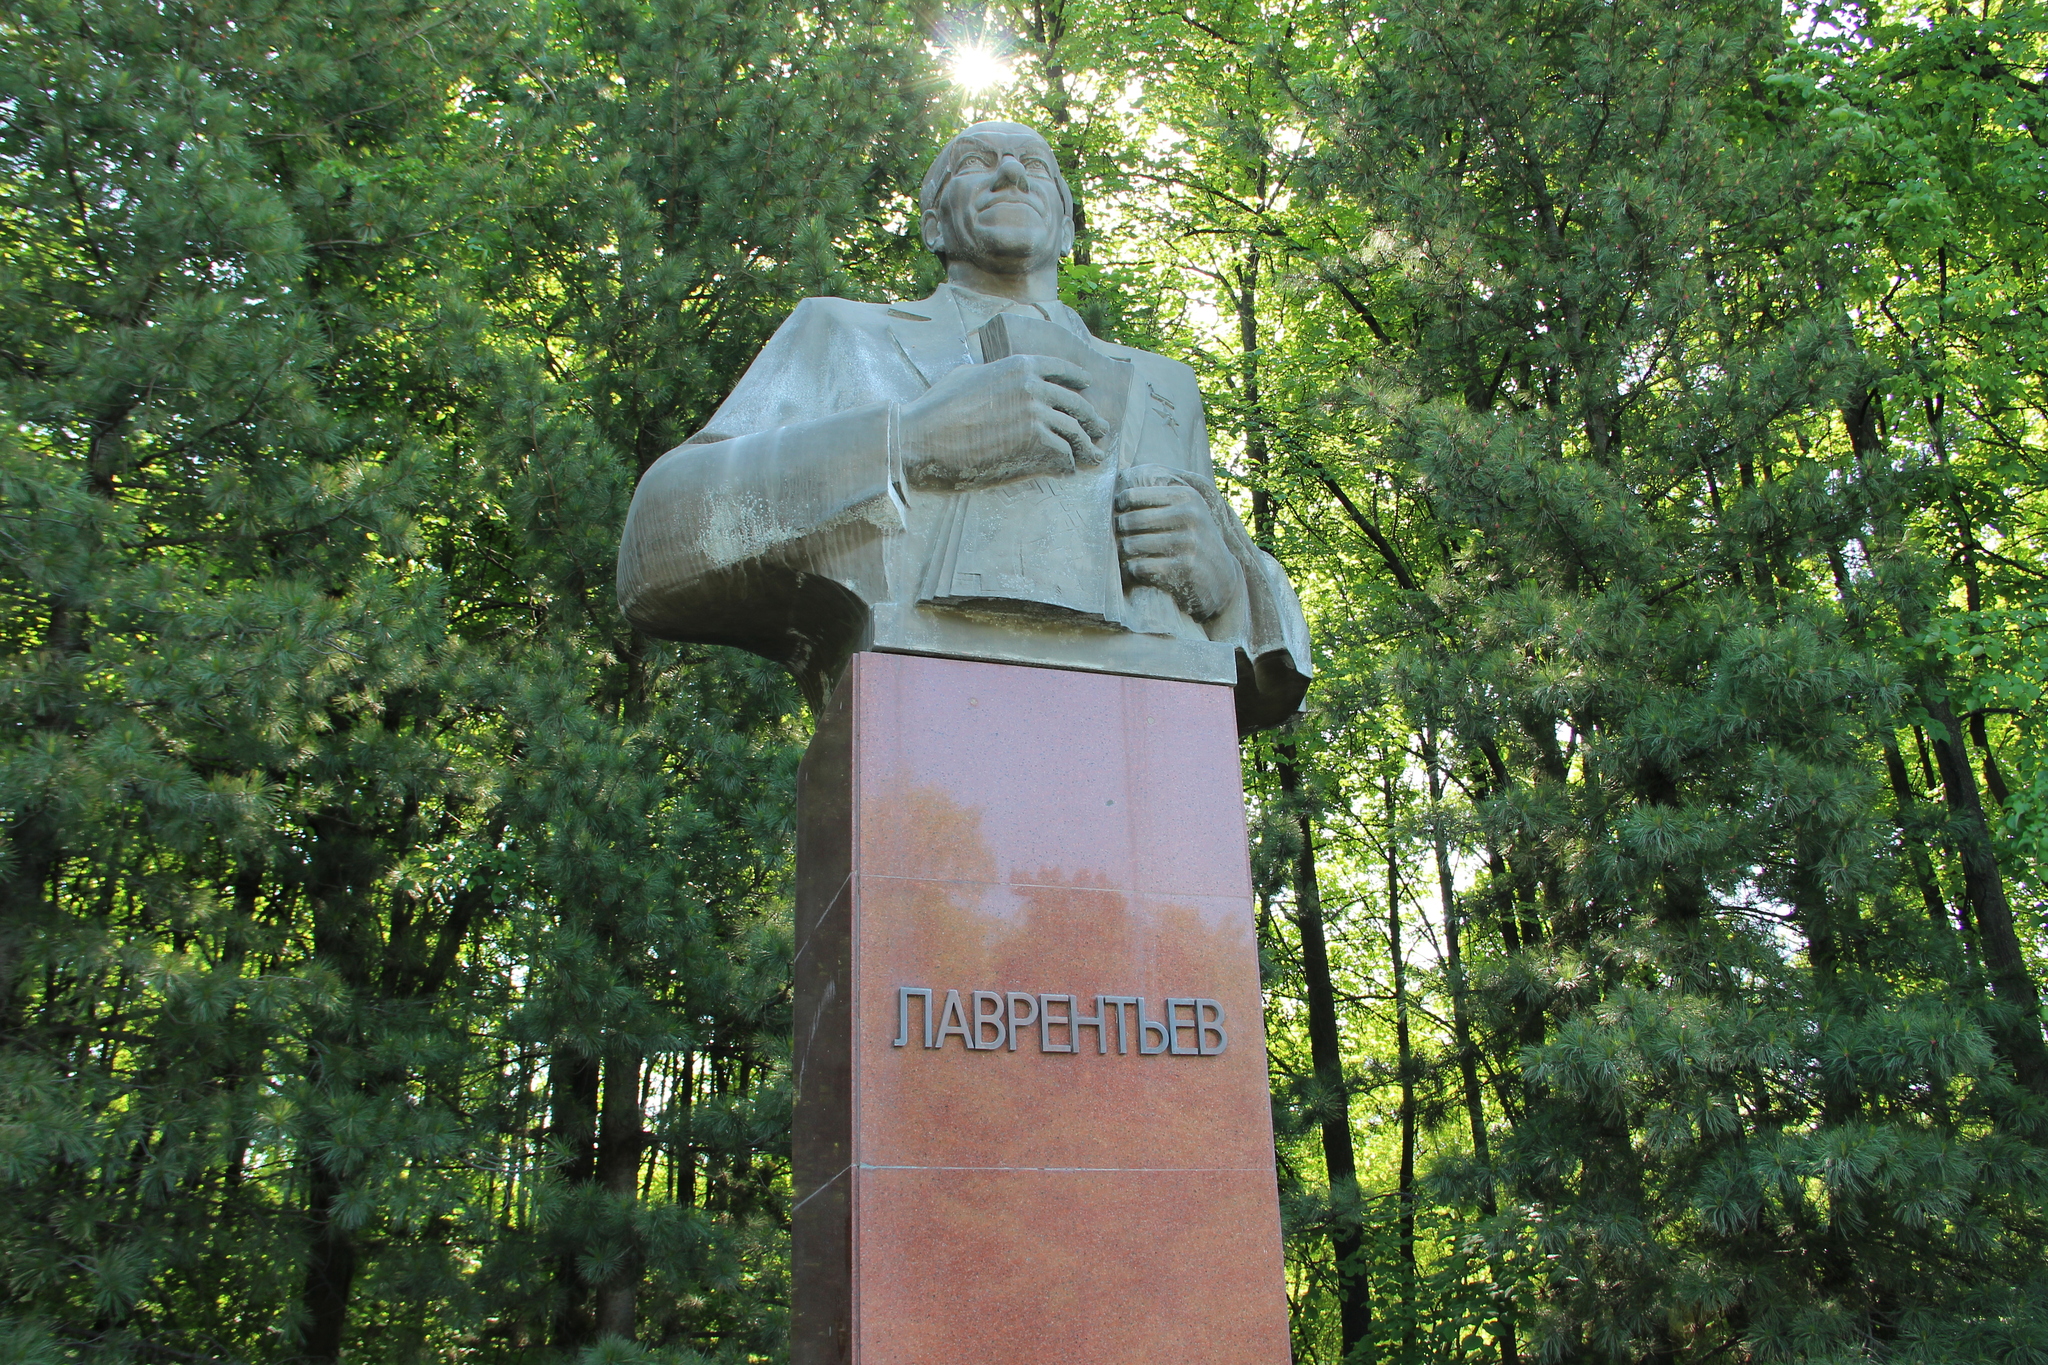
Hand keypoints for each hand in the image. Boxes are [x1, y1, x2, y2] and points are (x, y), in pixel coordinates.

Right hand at [899, 354, 1107, 488]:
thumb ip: (994, 375)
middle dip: (1091, 420)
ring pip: (1074, 433)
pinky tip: (1067, 472)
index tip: (1087, 387)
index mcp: (1020, 365)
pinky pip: (1063, 456)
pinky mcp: (1036, 443)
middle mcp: (1035, 386)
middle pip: (1075, 404)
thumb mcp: (968, 376)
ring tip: (1094, 458)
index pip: (1061, 369)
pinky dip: (1067, 466)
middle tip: (1101, 431)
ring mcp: (1038, 414)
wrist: (924, 438)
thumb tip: (1001, 377)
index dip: (1077, 379)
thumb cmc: (936, 410)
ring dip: (1086, 448)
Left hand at [1115, 467, 1237, 622]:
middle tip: (1118, 540)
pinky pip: (1140, 567)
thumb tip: (1118, 483)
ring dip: (1123, 554)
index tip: (1119, 515)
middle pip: (1129, 521)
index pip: (1132, 496)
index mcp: (1186, 496)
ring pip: (1131, 545)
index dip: (1119, 507)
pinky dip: (1132, 571)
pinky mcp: (1184, 567)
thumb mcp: (1187, 510)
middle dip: (1118, 533)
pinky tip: (1136, 571)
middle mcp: (1188, 516)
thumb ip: (1159, 497)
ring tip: (1126, 556)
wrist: (1221, 576)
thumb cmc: (1193, 540)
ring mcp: (1187, 542)